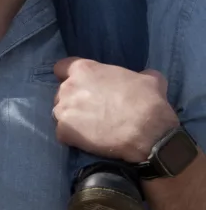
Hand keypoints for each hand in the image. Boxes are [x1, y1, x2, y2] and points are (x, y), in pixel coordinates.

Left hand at [52, 58, 179, 162]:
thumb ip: (137, 75)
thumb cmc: (148, 101)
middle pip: (62, 93)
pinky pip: (63, 134)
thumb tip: (143, 77)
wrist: (148, 132)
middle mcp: (68, 87)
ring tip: (89, 128)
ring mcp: (63, 110)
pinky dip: (72, 138)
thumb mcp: (148, 78)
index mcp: (84, 69)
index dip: (69, 76)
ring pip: (60, 113)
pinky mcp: (64, 132)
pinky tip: (87, 141)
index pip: (61, 68)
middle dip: (73, 100)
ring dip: (72, 119)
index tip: (80, 85)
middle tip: (91, 110)